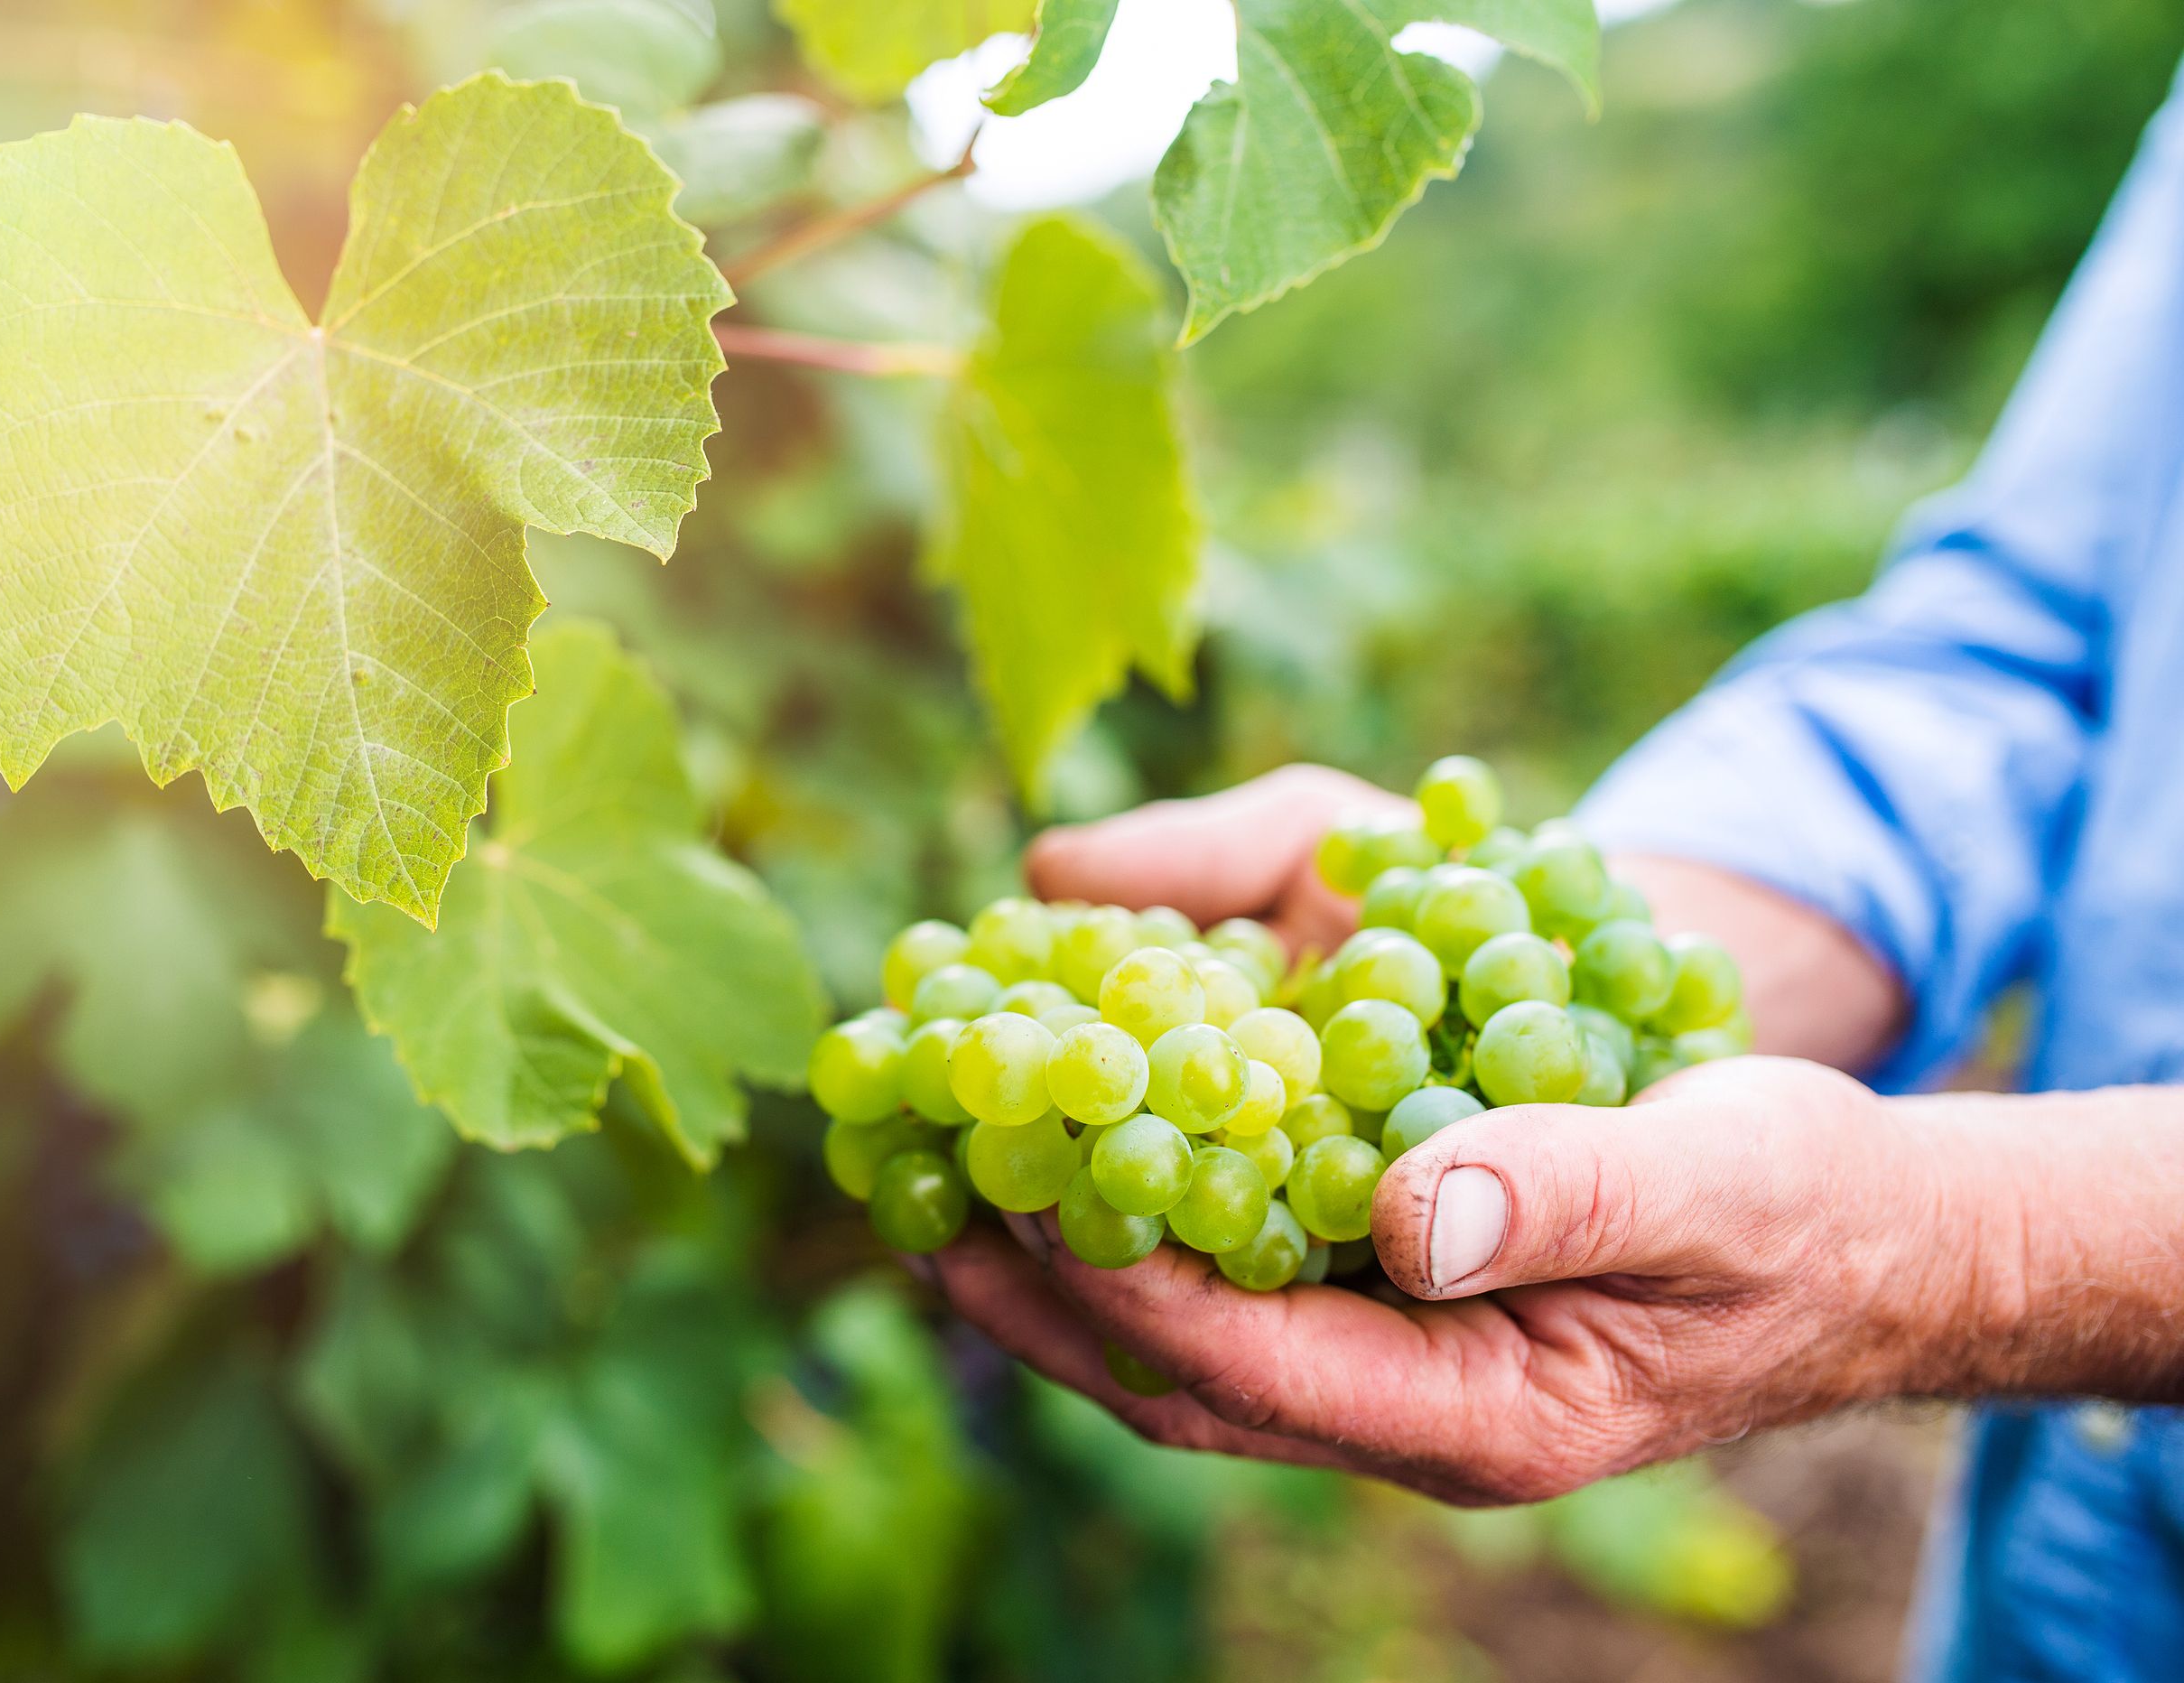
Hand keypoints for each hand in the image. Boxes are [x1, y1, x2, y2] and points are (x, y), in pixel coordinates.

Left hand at [927, 765, 1973, 1502]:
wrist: (1859, 1239)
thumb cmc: (1804, 1210)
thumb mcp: (1721, 1181)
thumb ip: (1575, 1197)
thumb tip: (1410, 1213)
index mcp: (1480, 1418)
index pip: (1257, 1368)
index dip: (1131, 1286)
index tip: (1016, 1197)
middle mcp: (1408, 1414)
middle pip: (1181, 1377)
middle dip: (1043, 1297)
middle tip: (912, 1204)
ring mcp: (1390, 1371)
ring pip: (1186, 1344)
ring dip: (1065, 1267)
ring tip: (946, 1181)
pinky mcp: (1385, 1310)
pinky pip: (1230, 1285)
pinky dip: (1143, 1221)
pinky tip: (1082, 1145)